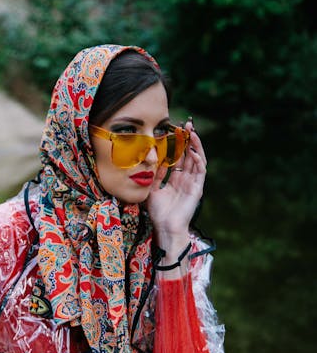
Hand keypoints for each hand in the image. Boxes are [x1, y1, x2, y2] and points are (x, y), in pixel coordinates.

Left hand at [146, 121, 206, 240]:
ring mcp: (193, 184)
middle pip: (190, 155)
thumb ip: (155, 175)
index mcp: (176, 179)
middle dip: (189, 140)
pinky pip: (201, 172)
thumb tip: (155, 160)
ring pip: (198, 160)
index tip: (175, 130)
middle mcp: (186, 179)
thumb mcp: (152, 189)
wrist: (165, 228)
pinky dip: (199, 161)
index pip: (179, 157)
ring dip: (196, 146)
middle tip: (187, 125)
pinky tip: (194, 152)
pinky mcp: (197, 189)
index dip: (178, 144)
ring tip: (192, 132)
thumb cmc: (159, 213)